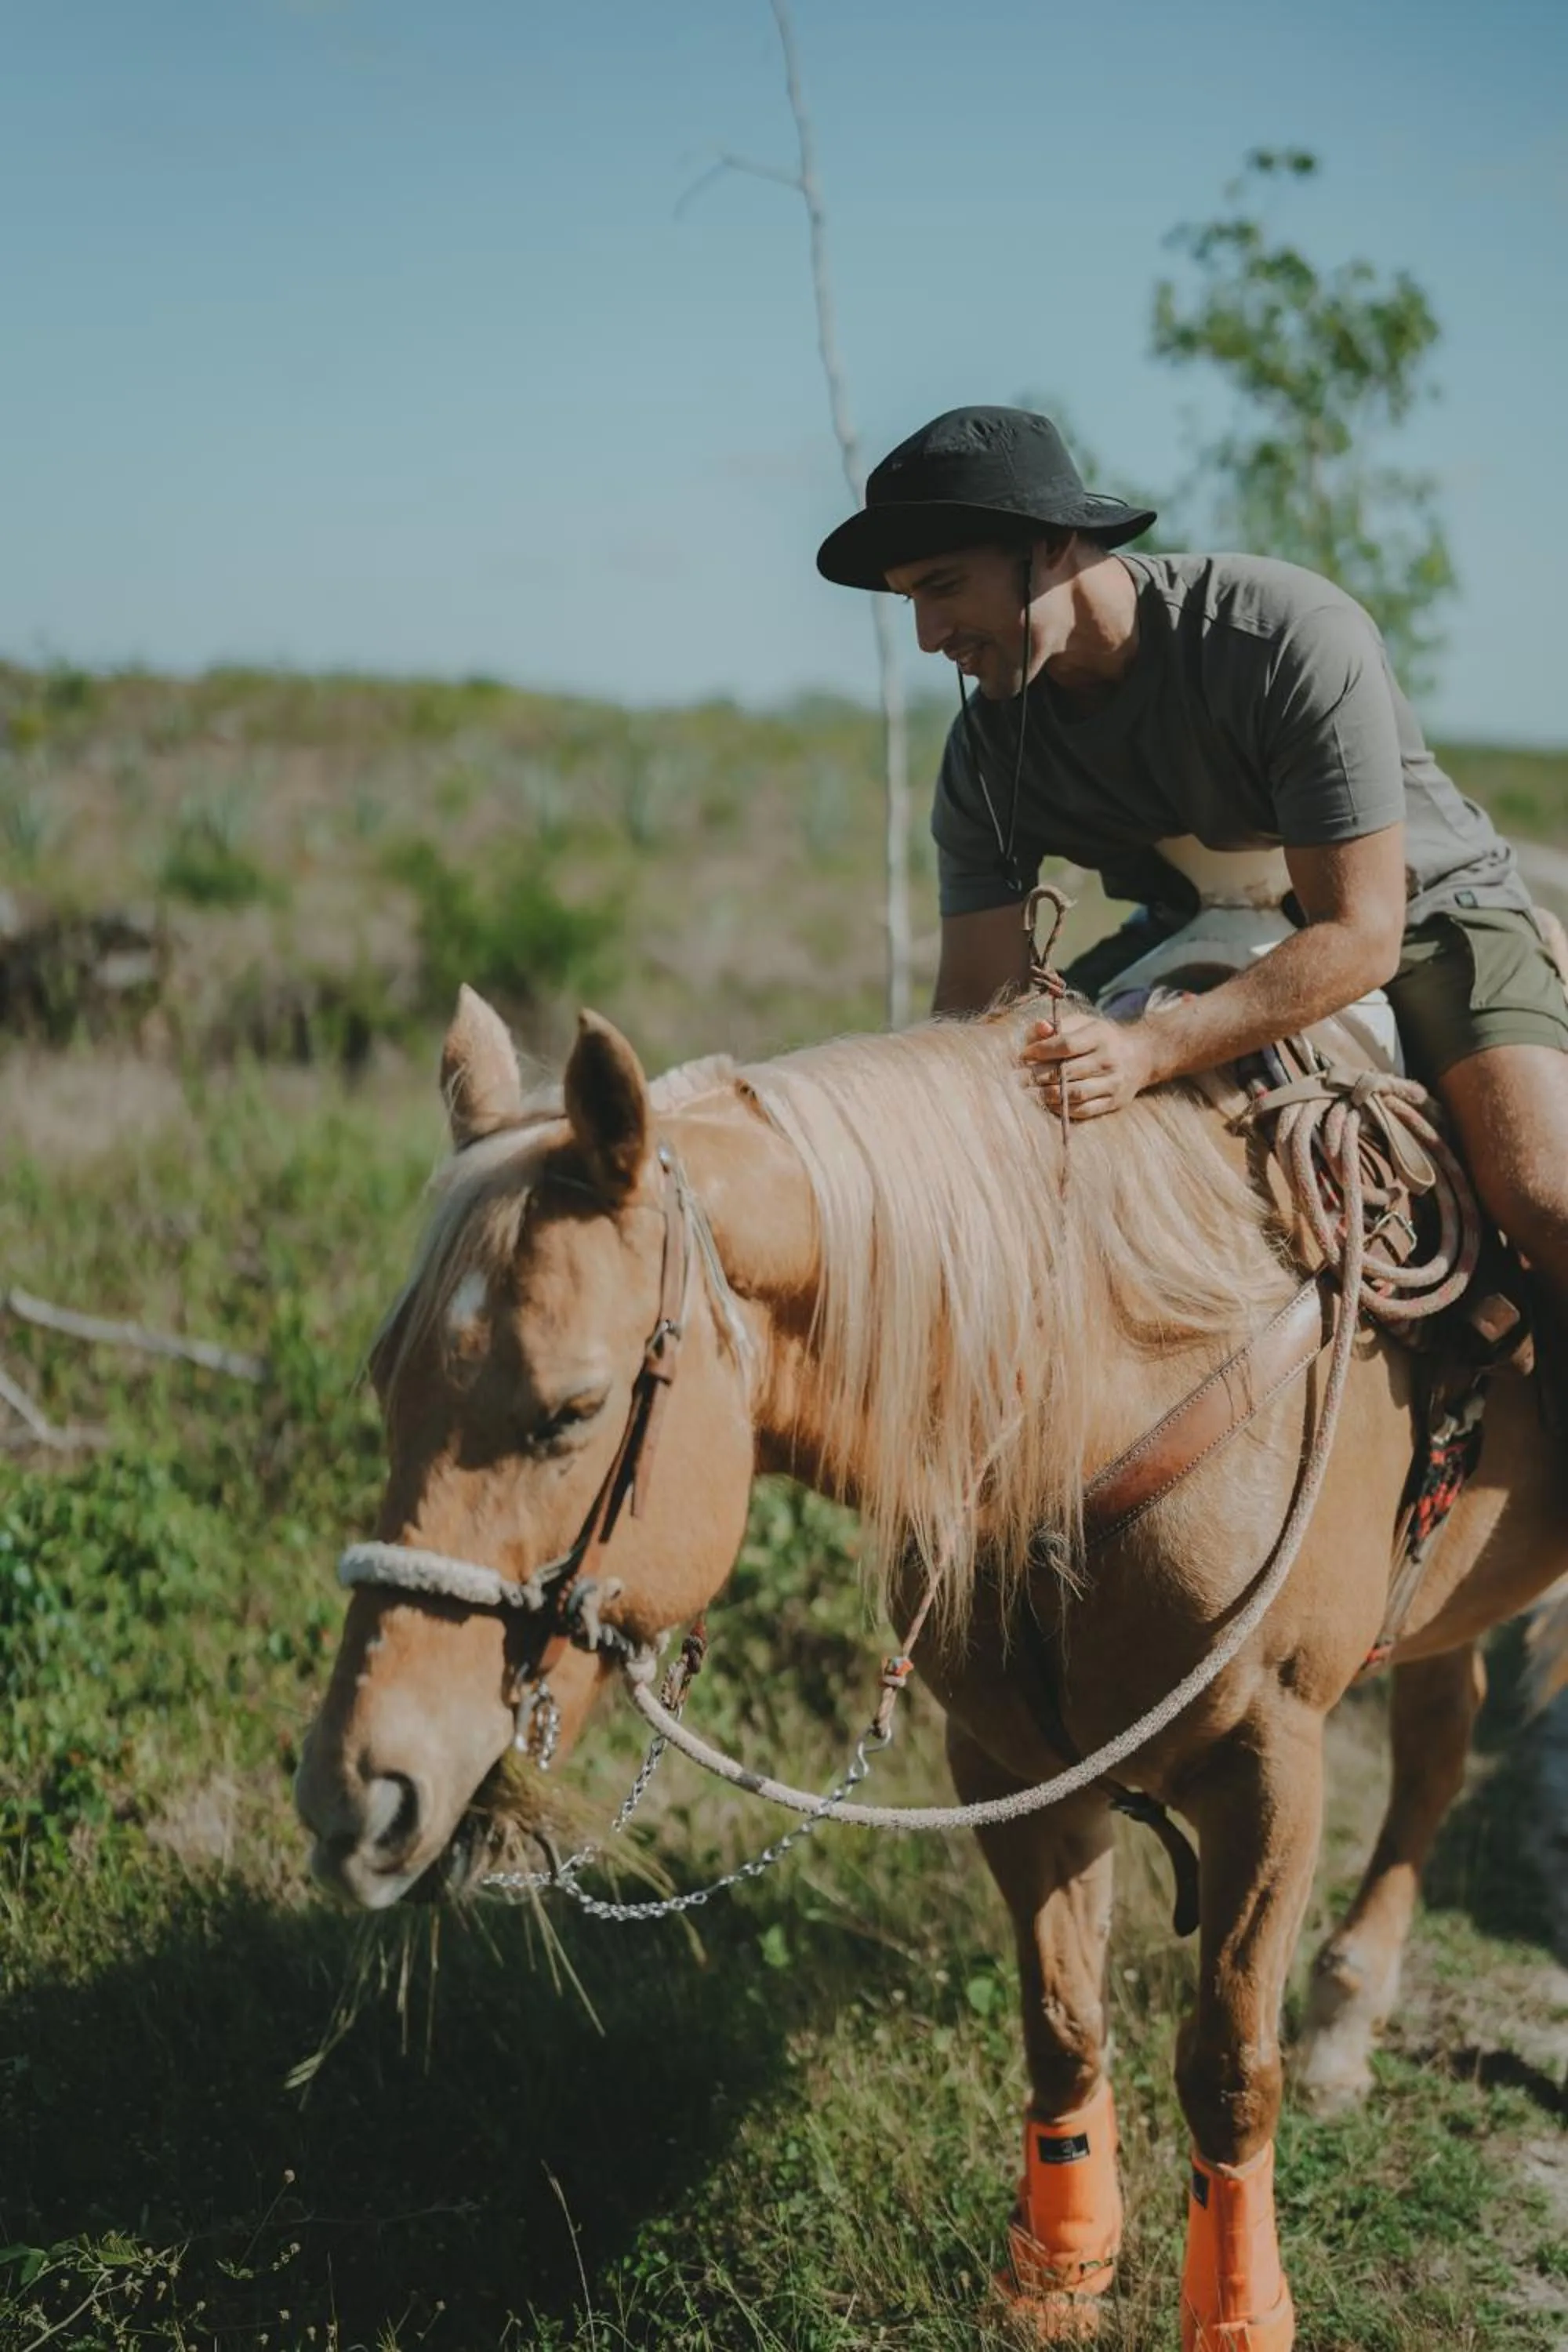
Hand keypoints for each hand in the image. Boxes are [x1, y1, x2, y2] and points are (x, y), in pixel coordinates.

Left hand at [1020, 1007, 1160, 1119]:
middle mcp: (1108, 1060)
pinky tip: (1047, 1103)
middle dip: (1037, 1076)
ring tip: (1029, 1092)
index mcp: (1100, 1036)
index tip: (1023, 1055)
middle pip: (1067, 1072)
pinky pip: (1084, 1110)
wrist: (1141, 1056)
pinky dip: (1063, 1109)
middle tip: (1017, 1078)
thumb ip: (1058, 1025)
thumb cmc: (1102, 1038)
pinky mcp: (1114, 1102)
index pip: (1067, 1045)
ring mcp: (1113, 1084)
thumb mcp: (1083, 1023)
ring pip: (1075, 1094)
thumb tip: (1039, 1029)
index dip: (1041, 1051)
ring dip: (1047, 1095)